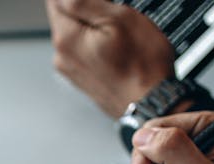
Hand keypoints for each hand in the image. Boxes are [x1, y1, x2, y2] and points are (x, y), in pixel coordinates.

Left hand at [45, 0, 174, 116]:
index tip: (98, 3)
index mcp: (66, 39)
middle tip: (112, 13)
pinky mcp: (80, 77)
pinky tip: (115, 47)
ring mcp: (70, 69)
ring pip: (74, 32)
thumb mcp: (119, 18)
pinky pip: (82, 49)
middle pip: (63, 15)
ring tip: (117, 32)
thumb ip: (83, 1)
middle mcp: (61, 56)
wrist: (152, 104)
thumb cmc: (142, 67)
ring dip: (92, 25)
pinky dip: (95, 41)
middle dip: (85, 8)